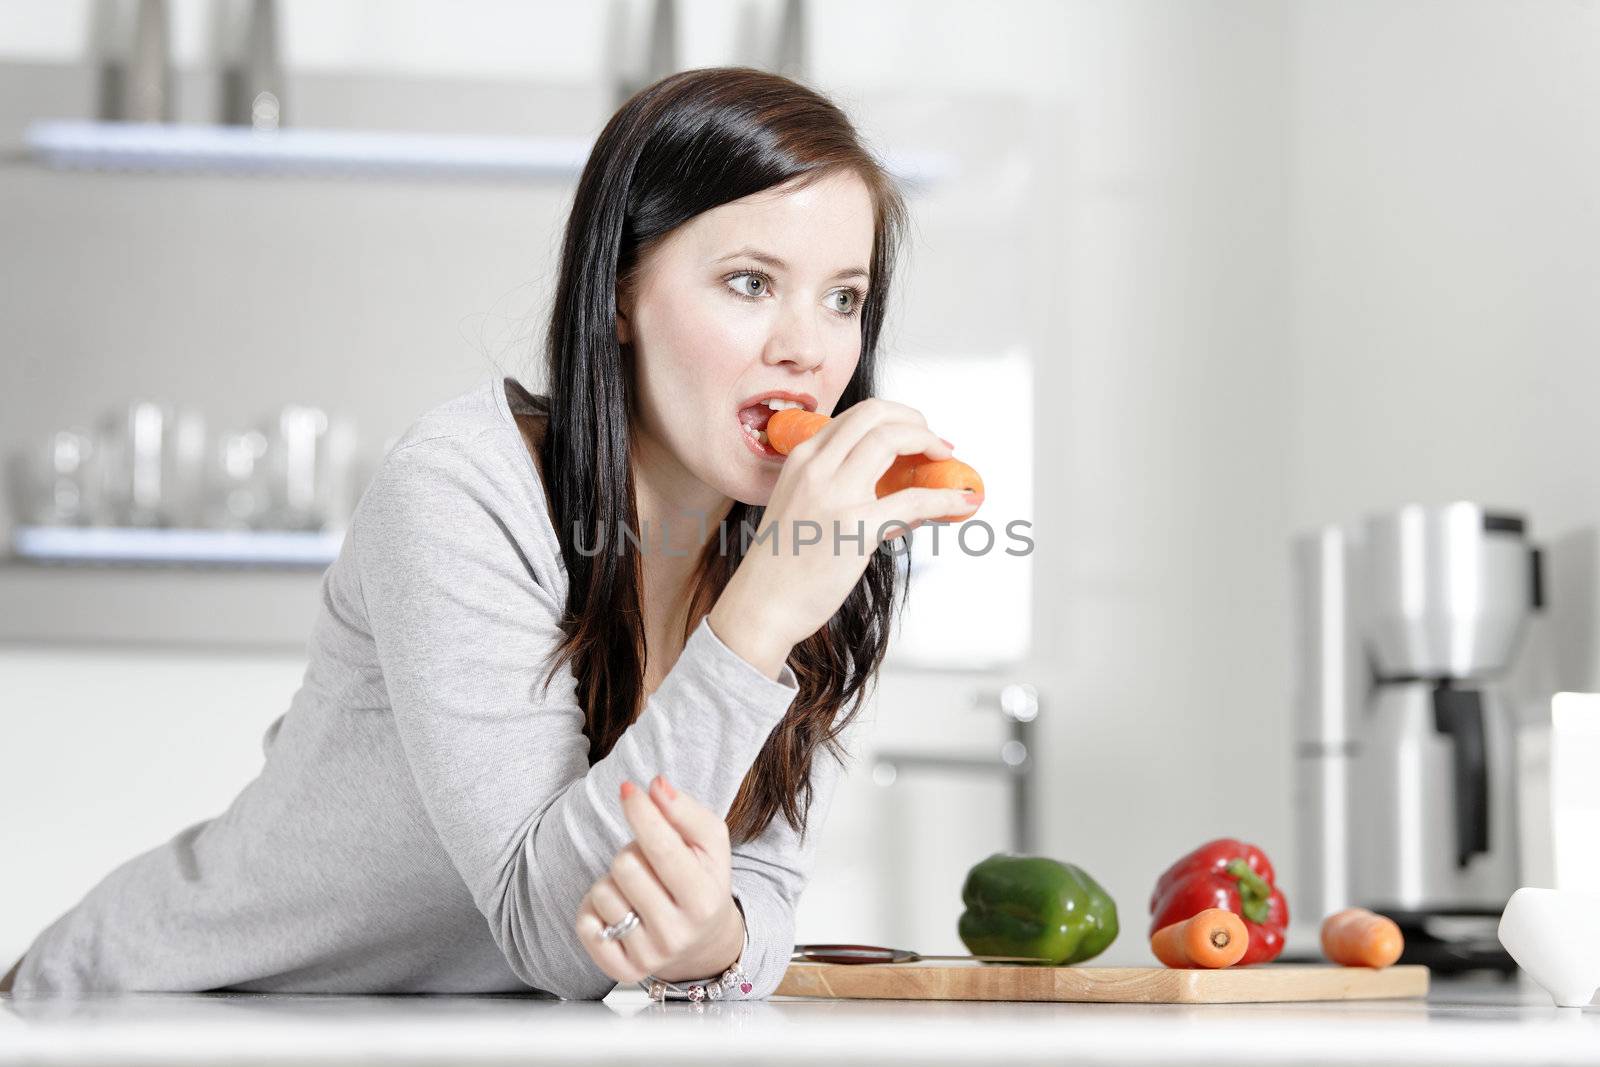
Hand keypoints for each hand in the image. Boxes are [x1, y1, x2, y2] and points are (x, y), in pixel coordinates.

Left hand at [575, 774, 744, 984]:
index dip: (641, 813)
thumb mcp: (710, 843)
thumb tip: (655, 786)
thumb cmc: (703, 880)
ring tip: (637, 887)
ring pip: (603, 892)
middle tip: (649, 862)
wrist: (703, 941)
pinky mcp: (620, 970)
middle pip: (625, 866)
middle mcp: (677, 934)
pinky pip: (585, 922)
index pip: (661, 849)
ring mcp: (647, 956)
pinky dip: (594, 907)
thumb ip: (685, 810)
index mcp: (704, 900)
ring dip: (614, 880)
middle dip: (632, 852)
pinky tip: (619, 908)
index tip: (628, 789)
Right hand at [710, 398, 966, 674]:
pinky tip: (962, 503)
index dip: (895, 417)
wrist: (761, 605)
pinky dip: (946, 497)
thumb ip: (845, 493)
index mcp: (802, 459)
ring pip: (893, 440)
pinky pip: (914, 500)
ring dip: (929, 443)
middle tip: (936, 443)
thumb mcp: (803, 510)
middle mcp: (816, 467)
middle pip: (877, 415)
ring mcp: (835, 494)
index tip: (915, 432)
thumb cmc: (780, 565)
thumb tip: (907, 496)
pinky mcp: (856, 527)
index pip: (857, 416)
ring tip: (947, 463)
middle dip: (916, 422)